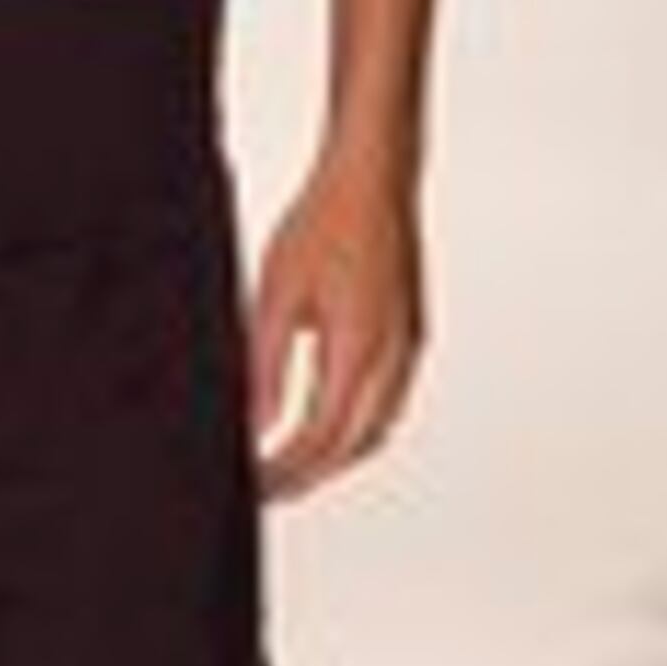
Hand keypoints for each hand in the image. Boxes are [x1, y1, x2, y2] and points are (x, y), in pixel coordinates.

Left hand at [246, 152, 423, 502]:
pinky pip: (388, 401)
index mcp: (358, 351)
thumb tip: (255, 423)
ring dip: (337, 455)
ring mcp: (408, 347)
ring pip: (377, 429)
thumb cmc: (326, 221)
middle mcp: (393, 357)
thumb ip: (264, 367)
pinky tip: (328, 418)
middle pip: (354, 446)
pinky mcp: (411, 334)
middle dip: (310, 475)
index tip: (254, 485)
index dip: (285, 471)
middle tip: (269, 488)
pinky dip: (358, 426)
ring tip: (294, 464)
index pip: (320, 439)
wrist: (374, 177)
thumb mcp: (275, 296)